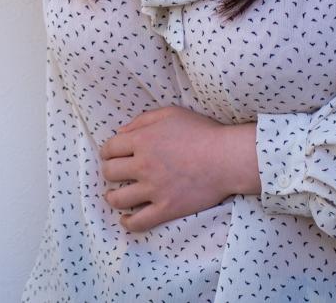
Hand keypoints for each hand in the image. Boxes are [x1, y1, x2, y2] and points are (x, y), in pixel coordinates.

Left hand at [99, 106, 259, 233]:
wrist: (227, 158)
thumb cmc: (202, 132)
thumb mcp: (170, 114)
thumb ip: (142, 120)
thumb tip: (121, 132)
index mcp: (142, 140)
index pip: (109, 149)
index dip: (107, 152)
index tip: (110, 156)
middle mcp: (143, 165)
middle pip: (110, 172)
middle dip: (109, 172)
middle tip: (115, 174)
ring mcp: (154, 189)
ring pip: (118, 198)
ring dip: (112, 197)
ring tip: (115, 196)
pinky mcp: (167, 208)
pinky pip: (139, 221)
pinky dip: (128, 222)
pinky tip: (126, 218)